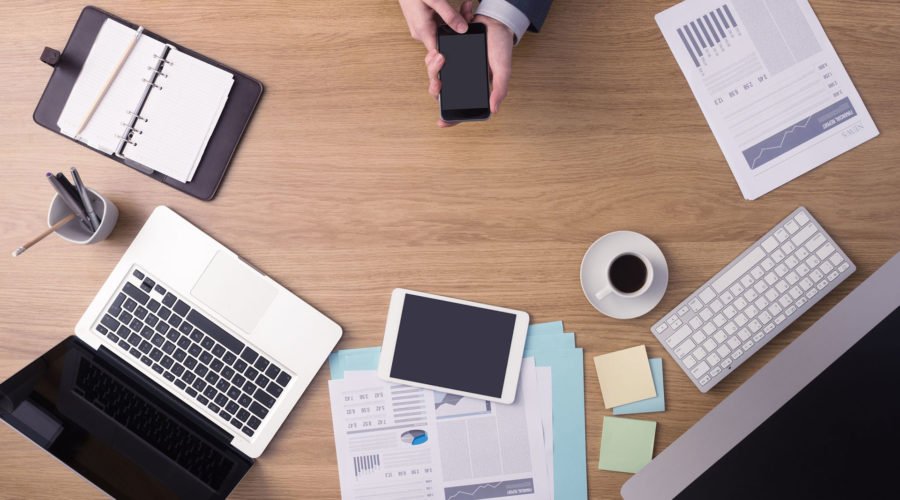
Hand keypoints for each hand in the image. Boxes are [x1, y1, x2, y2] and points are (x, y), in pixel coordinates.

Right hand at [399, 0, 467, 51]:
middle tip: (469, 15)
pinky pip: (440, 25)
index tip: (462, 48)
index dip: (449, 55)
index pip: (437, 53)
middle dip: (460, 30)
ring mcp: (423, 28)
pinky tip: (458, 9)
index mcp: (422, 31)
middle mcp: (421, 32)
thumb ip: (449, 15)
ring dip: (456, 22)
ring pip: (444, 32)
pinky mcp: (424, 22)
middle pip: (445, 40)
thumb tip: (463, 29)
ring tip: (466, 8)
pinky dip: (449, 18)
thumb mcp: (434, 0)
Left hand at [425, 11, 514, 126]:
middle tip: (439, 81)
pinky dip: (433, 55)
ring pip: (434, 73)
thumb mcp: (503, 70)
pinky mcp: (447, 50)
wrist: (496, 20)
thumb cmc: (501, 47)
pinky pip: (433, 57)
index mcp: (473, 87)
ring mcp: (452, 65)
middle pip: (441, 90)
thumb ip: (499, 90)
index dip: (450, 117)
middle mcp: (460, 78)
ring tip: (439, 56)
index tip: (441, 122)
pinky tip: (437, 50)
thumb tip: (494, 110)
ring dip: (432, 68)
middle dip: (435, 86)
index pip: (459, 106)